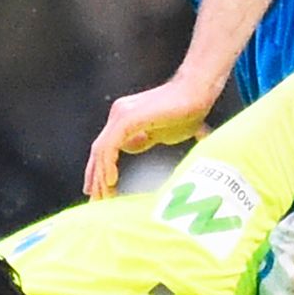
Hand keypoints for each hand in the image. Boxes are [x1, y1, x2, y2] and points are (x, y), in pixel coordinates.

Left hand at [84, 75, 221, 198]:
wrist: (197, 93)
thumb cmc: (186, 112)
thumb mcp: (159, 132)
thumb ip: (142, 139)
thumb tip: (130, 149)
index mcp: (124, 116)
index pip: (104, 147)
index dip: (99, 170)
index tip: (99, 191)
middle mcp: (118, 114)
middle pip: (99, 150)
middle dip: (96, 178)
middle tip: (97, 201)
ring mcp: (121, 115)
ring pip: (102, 150)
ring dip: (101, 175)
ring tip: (105, 196)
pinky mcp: (128, 118)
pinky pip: (111, 146)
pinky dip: (109, 165)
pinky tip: (112, 181)